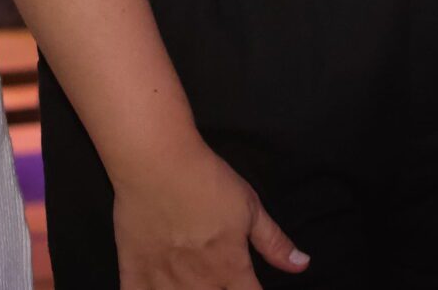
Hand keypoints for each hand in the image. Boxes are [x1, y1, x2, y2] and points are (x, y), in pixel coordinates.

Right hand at [110, 138, 307, 288]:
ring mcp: (164, 280)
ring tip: (192, 287)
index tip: (249, 288)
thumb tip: (302, 265)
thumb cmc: (205, 179)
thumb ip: (274, 242)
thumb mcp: (249, 207)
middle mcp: (200, 283)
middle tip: (219, 282)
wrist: (156, 160)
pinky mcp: (134, 270)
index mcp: (229, 268)